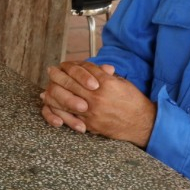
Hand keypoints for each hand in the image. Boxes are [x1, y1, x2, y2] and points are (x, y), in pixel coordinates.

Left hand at [40, 62, 155, 146]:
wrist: (142, 123)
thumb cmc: (132, 100)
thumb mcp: (120, 82)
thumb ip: (102, 74)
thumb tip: (87, 67)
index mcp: (105, 83)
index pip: (82, 70)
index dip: (70, 66)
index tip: (62, 64)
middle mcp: (97, 97)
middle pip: (70, 83)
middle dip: (57, 76)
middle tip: (51, 71)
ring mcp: (92, 112)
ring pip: (65, 100)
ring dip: (54, 91)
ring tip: (47, 86)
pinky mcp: (90, 125)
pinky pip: (69, 116)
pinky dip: (58, 109)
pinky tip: (51, 104)